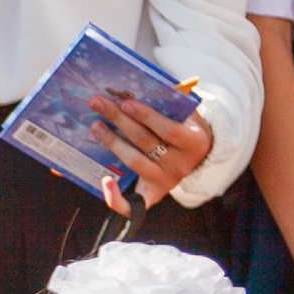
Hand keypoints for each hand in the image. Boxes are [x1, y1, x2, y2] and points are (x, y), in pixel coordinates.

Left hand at [89, 95, 212, 216]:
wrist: (197, 156)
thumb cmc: (186, 127)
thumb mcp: (187, 113)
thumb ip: (170, 102)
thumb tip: (136, 90)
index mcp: (195, 142)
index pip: (169, 129)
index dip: (146, 116)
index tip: (125, 102)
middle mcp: (182, 165)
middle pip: (146, 142)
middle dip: (120, 120)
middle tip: (98, 104)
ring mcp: (167, 181)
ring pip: (135, 162)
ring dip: (112, 142)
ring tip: (96, 125)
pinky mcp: (154, 194)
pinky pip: (134, 204)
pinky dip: (116, 197)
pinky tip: (104, 182)